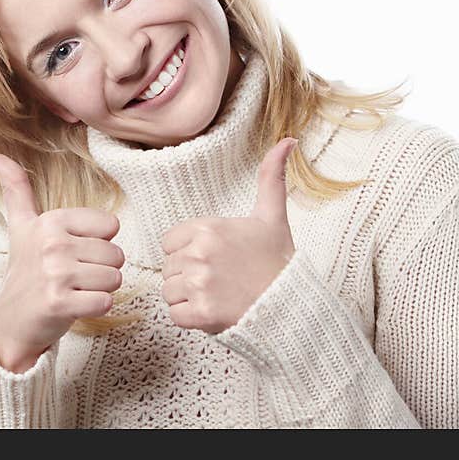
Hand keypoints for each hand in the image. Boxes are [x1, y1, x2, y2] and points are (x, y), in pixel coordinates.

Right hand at [0, 153, 124, 371]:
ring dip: (99, 290)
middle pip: (116, 254)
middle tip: (74, 277)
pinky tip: (74, 306)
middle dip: (101, 270)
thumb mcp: (21, 226)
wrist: (11, 320)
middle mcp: (52, 244)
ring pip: (114, 278)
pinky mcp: (60, 304)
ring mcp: (56, 274)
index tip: (73, 253)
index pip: (110, 226)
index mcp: (51, 221)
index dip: (98, 243)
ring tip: (74, 290)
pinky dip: (95, 308)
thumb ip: (16, 188)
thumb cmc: (25, 270)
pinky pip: (105, 302)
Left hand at [160, 137, 298, 333]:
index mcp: (207, 228)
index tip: (214, 259)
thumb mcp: (272, 216)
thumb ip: (271, 177)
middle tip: (220, 279)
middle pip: (168, 267)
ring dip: (187, 298)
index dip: (188, 252)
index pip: (170, 242)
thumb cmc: (277, 263)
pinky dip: (190, 318)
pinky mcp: (199, 313)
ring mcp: (198, 284)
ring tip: (217, 295)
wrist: (292, 307)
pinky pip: (174, 315)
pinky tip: (213, 311)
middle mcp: (199, 253)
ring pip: (168, 291)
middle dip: (188, 275)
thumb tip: (288, 140)